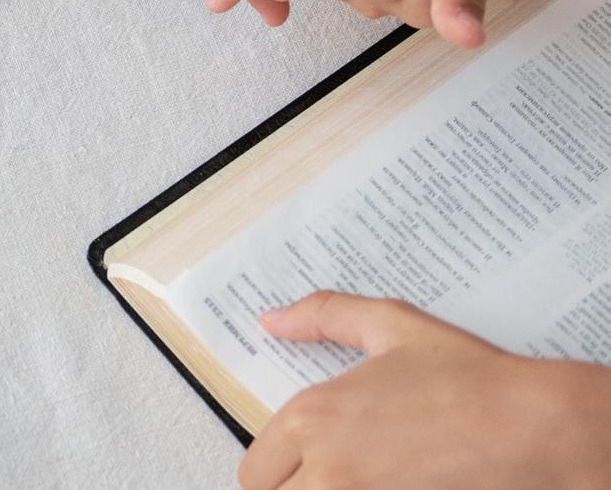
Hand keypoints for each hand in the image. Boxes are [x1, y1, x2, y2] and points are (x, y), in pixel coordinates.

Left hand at [240, 290, 610, 489]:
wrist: (535, 427)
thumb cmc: (469, 378)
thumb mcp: (390, 326)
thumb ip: (323, 316)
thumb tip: (273, 320)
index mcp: (312, 418)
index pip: (254, 469)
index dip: (274, 468)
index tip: (295, 464)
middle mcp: (328, 468)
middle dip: (292, 488)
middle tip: (320, 475)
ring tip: (351, 481)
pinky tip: (383, 488)